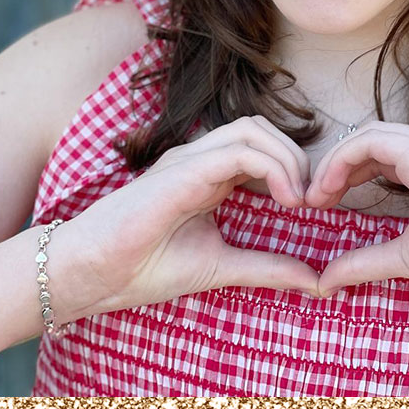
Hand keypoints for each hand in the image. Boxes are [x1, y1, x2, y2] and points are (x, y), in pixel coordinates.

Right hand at [66, 115, 319, 315]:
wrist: (91, 274)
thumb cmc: (144, 267)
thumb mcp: (222, 267)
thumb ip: (267, 267)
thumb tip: (316, 280)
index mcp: (209, 174)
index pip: (261, 146)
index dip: (294, 167)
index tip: (312, 207)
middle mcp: (200, 158)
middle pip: (262, 128)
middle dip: (297, 157)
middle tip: (312, 199)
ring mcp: (189, 158)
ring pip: (253, 129)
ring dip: (287, 158)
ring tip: (298, 199)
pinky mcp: (183, 169)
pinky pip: (237, 151)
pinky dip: (272, 167)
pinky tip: (285, 200)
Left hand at [303, 123, 408, 302]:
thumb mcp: (407, 257)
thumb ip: (367, 261)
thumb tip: (326, 279)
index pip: (382, 153)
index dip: (348, 173)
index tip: (325, 205)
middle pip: (371, 138)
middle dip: (336, 164)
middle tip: (312, 198)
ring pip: (368, 134)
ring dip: (335, 161)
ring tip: (316, 195)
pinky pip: (371, 142)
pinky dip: (343, 160)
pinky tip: (329, 189)